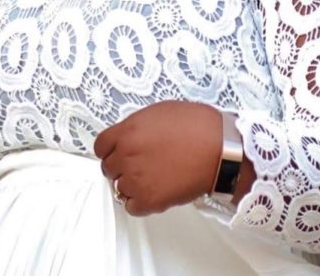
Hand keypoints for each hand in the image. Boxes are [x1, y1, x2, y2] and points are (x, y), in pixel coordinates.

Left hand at [93, 101, 222, 216]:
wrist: (219, 149)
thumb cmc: (196, 126)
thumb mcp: (159, 112)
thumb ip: (136, 126)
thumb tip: (129, 136)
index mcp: (127, 131)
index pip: (100, 146)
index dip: (109, 150)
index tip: (116, 152)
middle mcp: (127, 155)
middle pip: (108, 168)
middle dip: (120, 166)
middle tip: (138, 165)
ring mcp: (136, 179)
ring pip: (119, 187)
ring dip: (131, 184)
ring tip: (151, 178)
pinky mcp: (150, 200)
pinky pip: (131, 207)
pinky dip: (139, 203)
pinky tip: (153, 192)